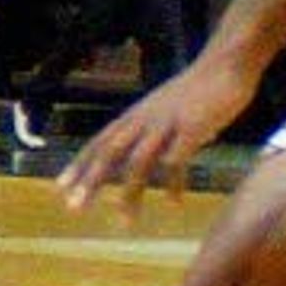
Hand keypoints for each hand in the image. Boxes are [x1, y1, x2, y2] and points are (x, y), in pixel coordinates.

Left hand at [58, 49, 262, 210]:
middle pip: (109, 152)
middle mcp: (143, 119)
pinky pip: (177, 160)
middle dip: (91, 181)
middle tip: (74, 208)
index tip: (61, 187)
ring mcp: (166, 123)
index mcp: (135, 115)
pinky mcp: (191, 127)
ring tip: (124, 220)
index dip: (79, 164)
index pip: (99, 142)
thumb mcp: (166, 109)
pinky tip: (172, 203)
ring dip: (130, 191)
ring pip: (138, 160)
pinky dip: (172, 183)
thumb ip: (158, 133)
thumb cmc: (198, 90)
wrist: (225, 64)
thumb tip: (165, 162)